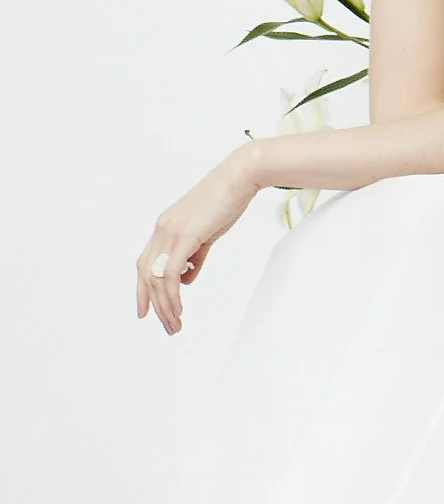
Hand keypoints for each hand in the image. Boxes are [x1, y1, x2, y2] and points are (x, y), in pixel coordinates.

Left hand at [136, 146, 261, 334]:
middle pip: (145, 274)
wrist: (240, 177)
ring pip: (156, 278)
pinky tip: (179, 309)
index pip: (145, 263)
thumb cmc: (228, 201)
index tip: (146, 311)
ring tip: (175, 325)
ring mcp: (170, 232)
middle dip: (152, 304)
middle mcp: (162, 229)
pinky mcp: (184, 236)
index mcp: (165, 227)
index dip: (143, 289)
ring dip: (164, 306)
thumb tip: (187, 277)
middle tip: (165, 326)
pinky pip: (170, 273)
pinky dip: (171, 295)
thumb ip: (195, 256)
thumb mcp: (208, 233)